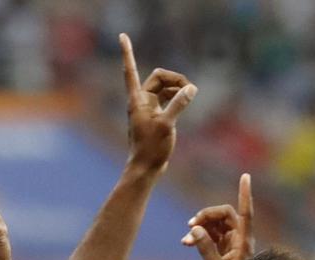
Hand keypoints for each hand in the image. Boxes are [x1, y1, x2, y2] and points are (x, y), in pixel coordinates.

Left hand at [119, 33, 197, 171]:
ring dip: (178, 88)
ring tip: (191, 95)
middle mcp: (141, 101)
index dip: (127, 52)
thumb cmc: (151, 149)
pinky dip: (178, 97)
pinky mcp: (156, 116)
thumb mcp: (167, 125)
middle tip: (190, 89)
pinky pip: (168, 98)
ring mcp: (148, 108)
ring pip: (165, 88)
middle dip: (175, 79)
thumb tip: (191, 88)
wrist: (146, 168)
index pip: (131, 70)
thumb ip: (179, 104)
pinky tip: (187, 101)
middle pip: (158, 78)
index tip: (122, 36)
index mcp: (137, 100)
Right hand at [183, 173, 253, 259]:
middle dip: (206, 216)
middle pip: (224, 214)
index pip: (245, 212)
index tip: (245, 176)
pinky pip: (209, 234)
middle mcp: (239, 239)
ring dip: (199, 226)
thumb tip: (195, 230)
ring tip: (185, 239)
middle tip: (190, 225)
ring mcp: (230, 244)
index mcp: (243, 242)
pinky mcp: (221, 250)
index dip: (245, 194)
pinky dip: (197, 235)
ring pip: (215, 224)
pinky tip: (186, 242)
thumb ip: (206, 249)